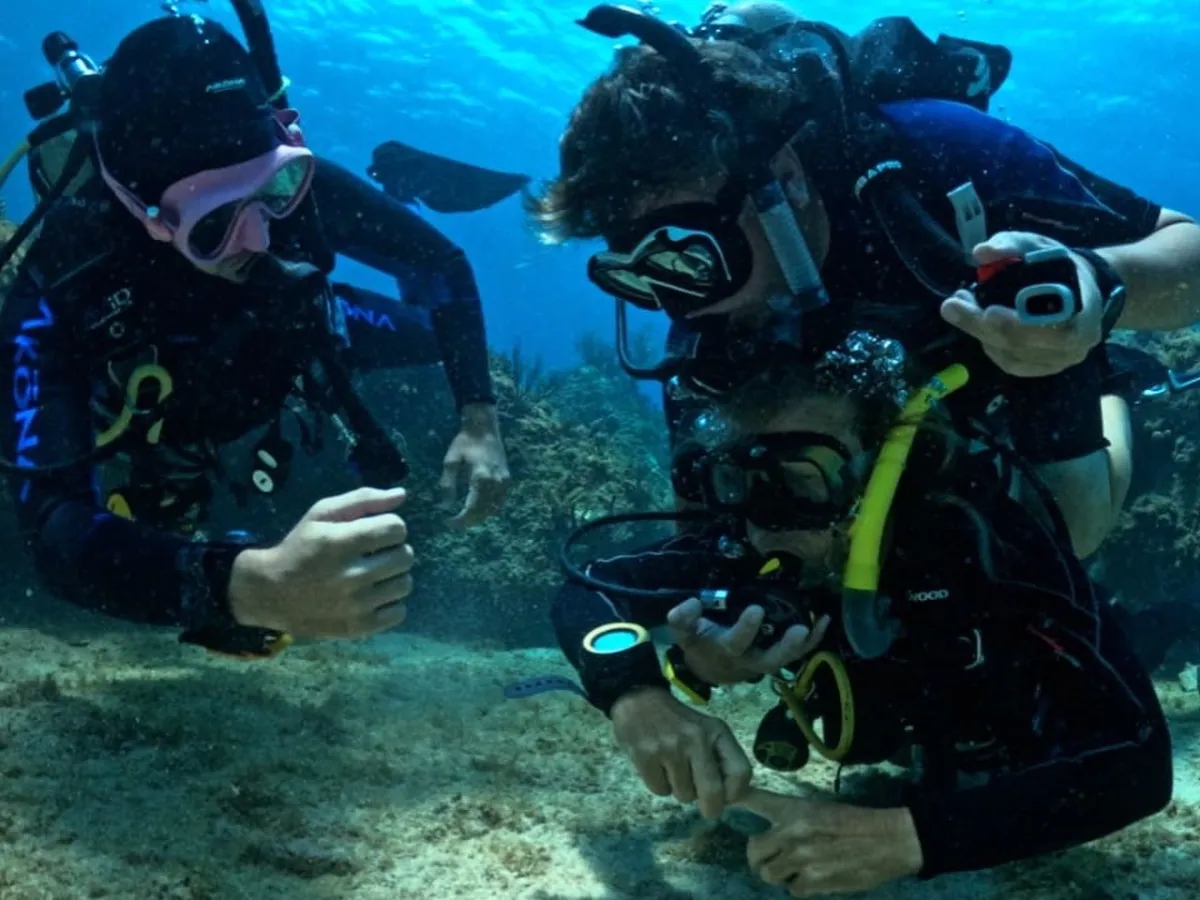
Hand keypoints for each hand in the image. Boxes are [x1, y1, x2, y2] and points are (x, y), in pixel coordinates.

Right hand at [229, 486, 413, 637]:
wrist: (270, 593)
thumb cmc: (300, 548)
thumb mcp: (322, 514)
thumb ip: (363, 499)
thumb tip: (402, 495)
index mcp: (342, 542)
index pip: (396, 528)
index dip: (390, 526)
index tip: (376, 532)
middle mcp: (352, 575)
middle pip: (406, 557)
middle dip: (394, 551)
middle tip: (375, 555)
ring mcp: (357, 605)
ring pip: (405, 584)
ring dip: (393, 577)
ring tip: (373, 575)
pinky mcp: (359, 627)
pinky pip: (399, 613)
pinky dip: (390, 603)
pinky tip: (371, 596)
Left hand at [440, 403, 510, 528]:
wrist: (484, 427)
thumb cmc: (464, 442)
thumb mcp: (451, 461)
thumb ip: (448, 485)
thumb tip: (446, 507)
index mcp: (481, 478)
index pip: (471, 509)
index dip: (460, 520)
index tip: (448, 523)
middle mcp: (495, 483)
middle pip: (483, 512)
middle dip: (469, 521)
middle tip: (455, 523)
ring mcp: (503, 482)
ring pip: (493, 509)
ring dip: (479, 516)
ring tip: (465, 517)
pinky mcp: (507, 479)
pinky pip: (500, 501)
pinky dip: (490, 509)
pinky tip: (479, 508)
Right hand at [610, 686, 751, 817]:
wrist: (640, 700)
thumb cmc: (679, 723)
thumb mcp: (707, 732)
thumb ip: (722, 761)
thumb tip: (734, 799)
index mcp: (717, 731)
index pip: (741, 773)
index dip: (735, 793)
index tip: (725, 796)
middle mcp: (697, 738)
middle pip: (714, 792)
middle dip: (710, 807)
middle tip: (705, 807)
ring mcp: (670, 747)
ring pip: (684, 795)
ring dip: (679, 790)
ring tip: (672, 769)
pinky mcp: (646, 755)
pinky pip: (661, 791)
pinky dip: (659, 786)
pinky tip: (656, 767)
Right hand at [667, 597, 828, 684]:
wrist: (709, 667)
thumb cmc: (699, 644)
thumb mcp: (685, 632)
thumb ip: (683, 619)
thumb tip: (692, 603)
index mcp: (726, 650)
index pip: (736, 642)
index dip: (746, 629)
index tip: (756, 610)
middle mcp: (749, 659)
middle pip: (770, 659)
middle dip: (786, 646)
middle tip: (800, 630)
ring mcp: (765, 660)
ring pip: (787, 658)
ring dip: (804, 644)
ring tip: (817, 623)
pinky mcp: (776, 655)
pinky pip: (797, 651)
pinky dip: (813, 640)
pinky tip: (824, 621)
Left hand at [736, 787, 923, 895]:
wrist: (886, 841)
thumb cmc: (852, 821)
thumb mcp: (816, 808)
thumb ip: (787, 816)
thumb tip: (762, 824)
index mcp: (794, 811)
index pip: (756, 802)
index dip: (735, 802)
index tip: (721, 804)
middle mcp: (792, 834)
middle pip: (754, 852)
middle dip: (759, 856)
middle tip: (769, 855)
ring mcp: (802, 860)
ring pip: (770, 875)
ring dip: (778, 873)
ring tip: (792, 867)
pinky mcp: (815, 882)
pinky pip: (793, 889)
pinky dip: (798, 886)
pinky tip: (811, 876)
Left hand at [940, 231, 1103, 376]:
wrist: (1081, 290)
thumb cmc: (1059, 267)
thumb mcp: (1039, 246)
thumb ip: (1012, 245)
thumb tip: (982, 252)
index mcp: (1084, 316)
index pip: (1054, 331)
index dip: (1020, 326)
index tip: (988, 311)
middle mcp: (1074, 346)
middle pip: (1023, 346)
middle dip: (984, 327)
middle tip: (953, 306)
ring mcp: (1057, 362)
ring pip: (1012, 357)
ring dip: (979, 334)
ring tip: (957, 308)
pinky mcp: (1040, 368)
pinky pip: (1010, 363)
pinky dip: (989, 345)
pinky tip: (976, 324)